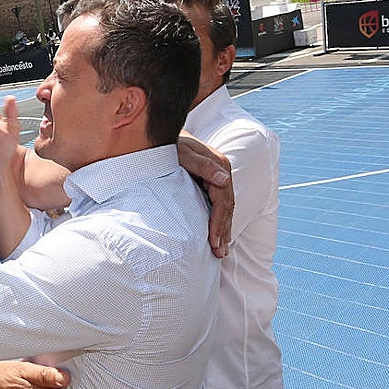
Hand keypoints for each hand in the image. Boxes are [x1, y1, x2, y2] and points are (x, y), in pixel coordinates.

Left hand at [176, 132, 233, 257]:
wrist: (161, 134)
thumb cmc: (168, 145)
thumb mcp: (181, 153)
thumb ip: (201, 165)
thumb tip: (224, 179)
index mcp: (218, 165)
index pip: (223, 201)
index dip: (219, 223)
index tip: (214, 242)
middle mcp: (221, 172)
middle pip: (227, 207)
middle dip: (224, 231)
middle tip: (220, 254)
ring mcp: (216, 177)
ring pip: (224, 208)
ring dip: (223, 230)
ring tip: (221, 252)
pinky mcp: (208, 182)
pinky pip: (217, 205)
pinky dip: (217, 221)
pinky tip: (216, 236)